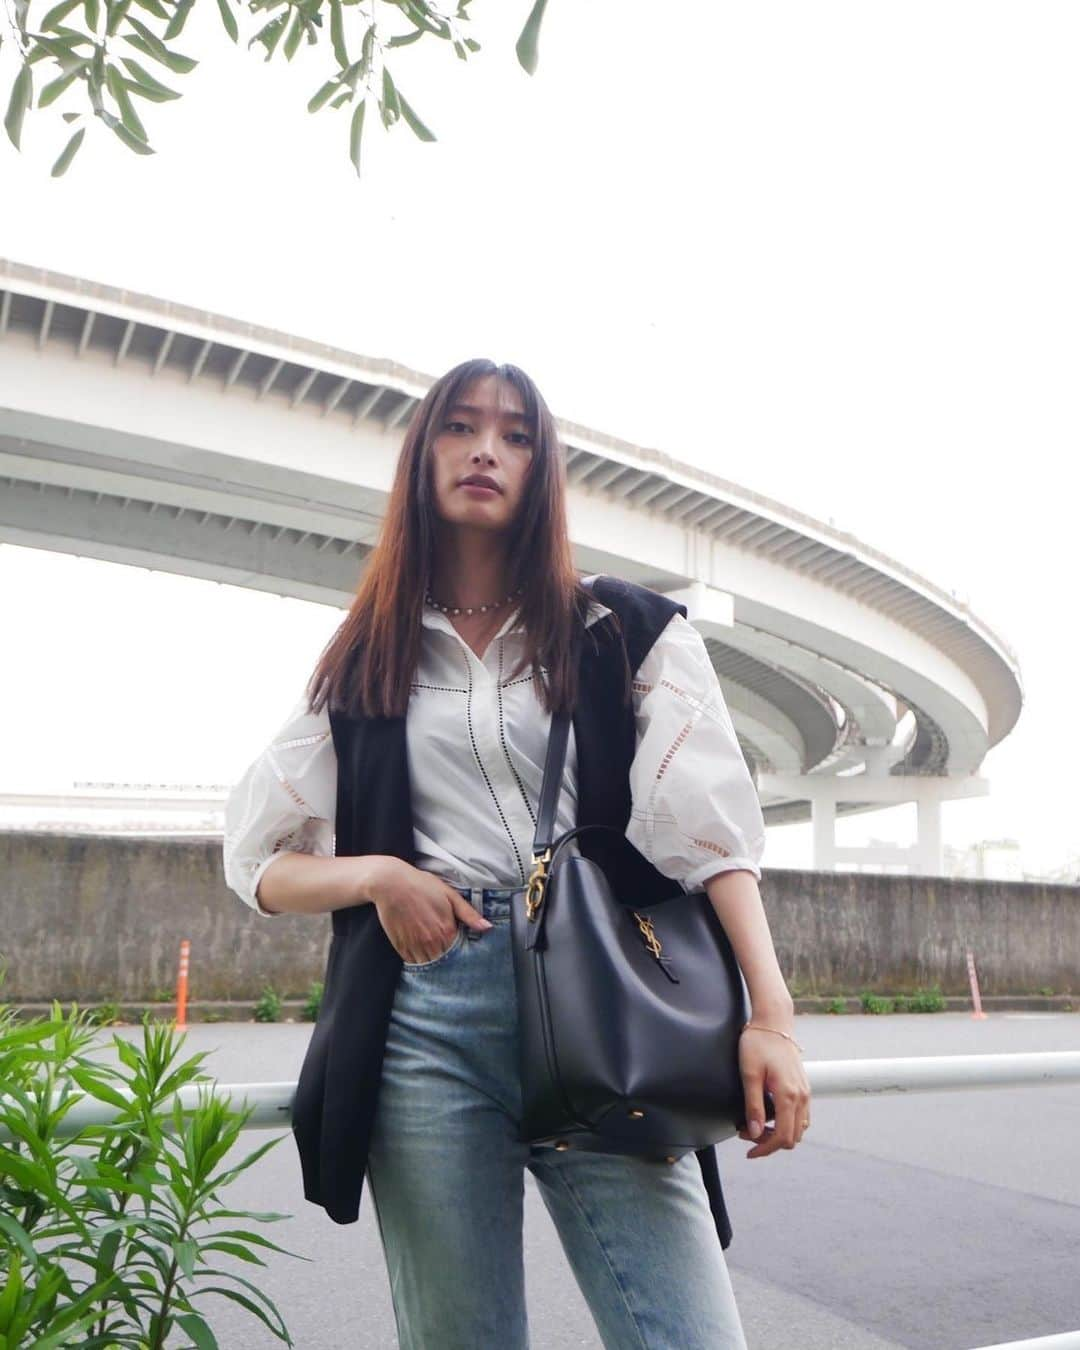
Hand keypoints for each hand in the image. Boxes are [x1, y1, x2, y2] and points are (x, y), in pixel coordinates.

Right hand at [368, 859, 492, 963]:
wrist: (391, 883)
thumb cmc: (422, 886)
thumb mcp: (450, 895)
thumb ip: (469, 914)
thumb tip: (487, 927)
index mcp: (447, 930)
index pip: (459, 953)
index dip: (461, 953)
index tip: (462, 953)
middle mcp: (432, 941)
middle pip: (444, 962)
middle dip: (448, 962)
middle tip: (450, 960)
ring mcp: (415, 945)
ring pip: (428, 965)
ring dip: (433, 963)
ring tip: (436, 957)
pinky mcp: (400, 946)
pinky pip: (412, 963)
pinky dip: (418, 962)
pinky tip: (421, 955)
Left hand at [736, 1022, 811, 1158]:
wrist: (774, 1022)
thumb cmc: (758, 1044)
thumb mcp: (749, 1074)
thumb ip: (753, 1106)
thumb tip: (753, 1134)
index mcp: (788, 1095)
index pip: (782, 1137)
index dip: (765, 1149)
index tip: (748, 1152)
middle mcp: (802, 1097)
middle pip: (792, 1137)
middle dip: (770, 1142)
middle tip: (747, 1133)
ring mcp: (806, 1092)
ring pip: (799, 1129)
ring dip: (779, 1134)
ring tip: (756, 1125)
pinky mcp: (804, 1087)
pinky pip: (801, 1116)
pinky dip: (787, 1123)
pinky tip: (769, 1116)